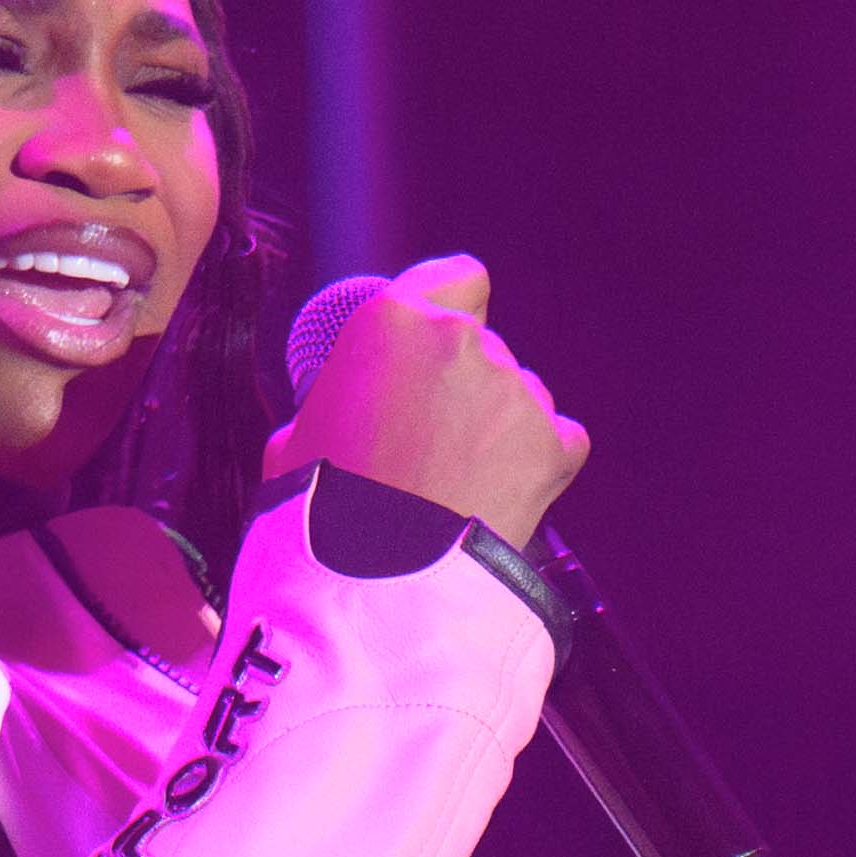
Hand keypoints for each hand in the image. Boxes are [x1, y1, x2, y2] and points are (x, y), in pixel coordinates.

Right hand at [263, 254, 587, 546]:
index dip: (457, 304)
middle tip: (432, 446)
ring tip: (458, 484)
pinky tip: (498, 497)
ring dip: (500, 427)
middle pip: (484, 347)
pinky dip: (538, 463)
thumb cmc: (326, 511)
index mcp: (393, 321)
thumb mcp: (299, 436)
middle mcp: (462, 340)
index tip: (449, 334)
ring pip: (519, 395)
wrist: (381, 580)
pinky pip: (556, 440)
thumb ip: (340, 399)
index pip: (457, 276)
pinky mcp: (553, 440)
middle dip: (466, 388)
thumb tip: (345, 413)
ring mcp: (514, 389)